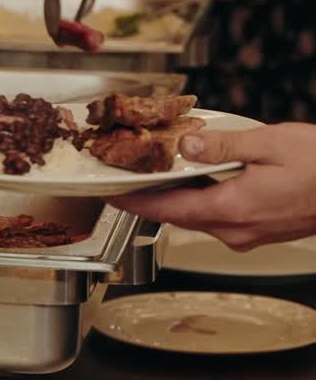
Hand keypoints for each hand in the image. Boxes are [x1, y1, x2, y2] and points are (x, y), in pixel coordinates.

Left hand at [109, 124, 315, 250]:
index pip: (166, 209)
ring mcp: (247, 235)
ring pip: (197, 217)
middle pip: (177, 215)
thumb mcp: (270, 144)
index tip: (110, 195)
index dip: (133, 202)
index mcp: (231, 208)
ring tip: (154, 177)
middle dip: (149, 198)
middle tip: (125, 179)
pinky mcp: (258, 232)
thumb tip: (185, 145)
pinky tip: (197, 182)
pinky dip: (200, 201)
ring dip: (175, 199)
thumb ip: (222, 145)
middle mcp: (235, 230)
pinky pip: (217, 218)